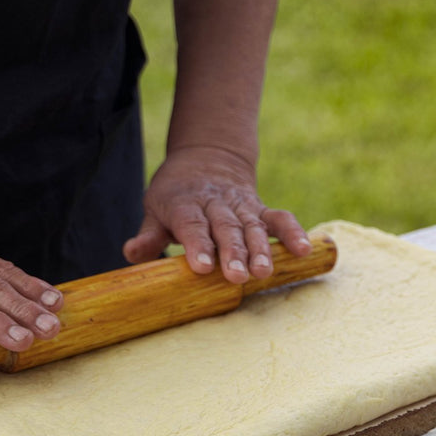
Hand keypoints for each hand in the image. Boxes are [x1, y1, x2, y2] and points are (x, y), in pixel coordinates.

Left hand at [122, 145, 310, 283]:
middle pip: (225, 228)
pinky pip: (279, 219)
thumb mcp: (155, 209)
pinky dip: (292, 232)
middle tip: (236, 276)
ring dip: (261, 250)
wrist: (206, 158)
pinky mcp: (260, 210)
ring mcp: (241, 206)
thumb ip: (148, 235)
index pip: (191, 224)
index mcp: (185, 203)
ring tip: (264, 272)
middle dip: (232, 252)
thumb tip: (131, 253)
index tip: (202, 267)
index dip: (196, 245)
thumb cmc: (175, 196)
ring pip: (252, 227)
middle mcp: (215, 203)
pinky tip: (304, 250)